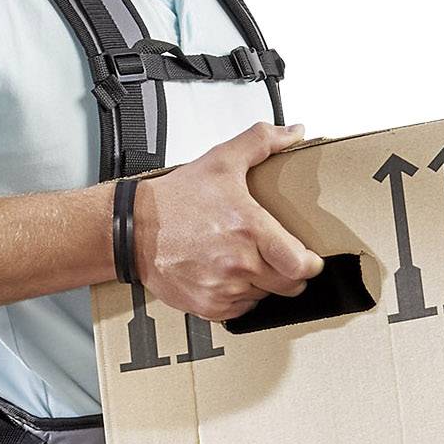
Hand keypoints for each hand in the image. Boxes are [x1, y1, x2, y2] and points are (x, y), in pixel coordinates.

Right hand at [128, 120, 323, 321]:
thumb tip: (293, 133)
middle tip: (278, 257)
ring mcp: (224, 288)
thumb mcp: (222, 161)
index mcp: (249, 228)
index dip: (310, 264)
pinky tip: (227, 274)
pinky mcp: (210, 306)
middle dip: (289, 272)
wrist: (134, 229)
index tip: (308, 258)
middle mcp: (239, 263)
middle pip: (289, 285)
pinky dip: (239, 296)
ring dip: (262, 283)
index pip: (300, 265)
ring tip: (244, 260)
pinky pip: (241, 310)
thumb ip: (262, 142)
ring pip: (265, 297)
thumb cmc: (176, 200)